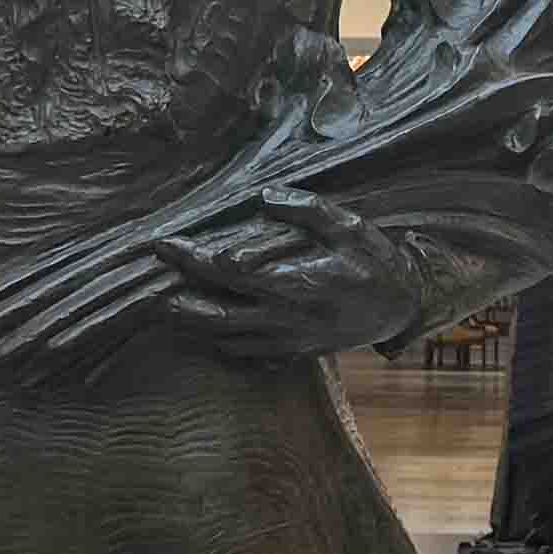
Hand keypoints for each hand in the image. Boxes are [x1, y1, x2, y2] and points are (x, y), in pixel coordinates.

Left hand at [147, 190, 420, 363]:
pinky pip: (248, 355)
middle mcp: (284, 318)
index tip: (163, 243)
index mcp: (293, 284)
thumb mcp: (348, 226)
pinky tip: (208, 332)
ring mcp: (288, 341)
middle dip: (178, 304)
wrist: (401, 307)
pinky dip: (222, 345)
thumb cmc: (375, 262)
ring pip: (226, 341)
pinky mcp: (294, 353)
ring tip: (168, 310)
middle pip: (215, 316)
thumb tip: (264, 198)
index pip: (226, 272)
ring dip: (193, 327)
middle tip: (151, 290)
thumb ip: (306, 211)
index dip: (189, 258)